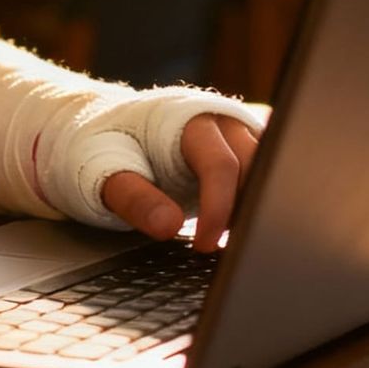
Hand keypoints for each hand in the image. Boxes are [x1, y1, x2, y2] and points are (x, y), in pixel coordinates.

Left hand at [101, 113, 259, 251]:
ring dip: (252, 209)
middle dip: (244, 212)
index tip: (205, 246)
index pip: (220, 165)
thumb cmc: (105, 145)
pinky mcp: (241, 154)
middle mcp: (220, 122)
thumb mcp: (103, 171)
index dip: (218, 209)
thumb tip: (169, 226)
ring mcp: (235, 137)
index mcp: (188, 118)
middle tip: (221, 249)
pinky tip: (235, 229)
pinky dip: (254, 205)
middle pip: (255, 168)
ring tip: (226, 241)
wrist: (105, 126)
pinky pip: (262, 178)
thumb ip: (134, 197)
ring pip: (265, 175)